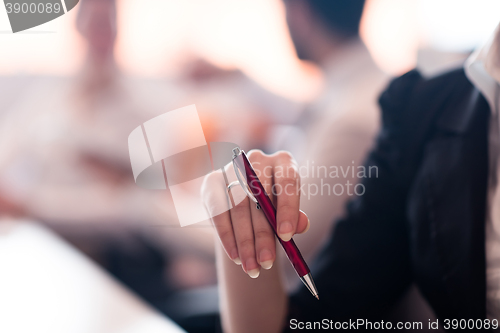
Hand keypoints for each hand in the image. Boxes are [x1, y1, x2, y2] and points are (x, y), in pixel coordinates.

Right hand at [202, 150, 309, 277]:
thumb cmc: (275, 207)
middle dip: (263, 234)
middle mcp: (256, 159)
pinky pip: (217, 212)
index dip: (286, 209)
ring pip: (237, 208)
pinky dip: (227, 237)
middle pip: (258, 198)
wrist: (249, 201)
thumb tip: (301, 226)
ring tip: (252, 267)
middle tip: (267, 262)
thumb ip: (296, 218)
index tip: (286, 237)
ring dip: (244, 241)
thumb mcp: (289, 212)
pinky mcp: (212, 181)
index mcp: (283, 161)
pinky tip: (236, 256)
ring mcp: (232, 168)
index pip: (286, 182)